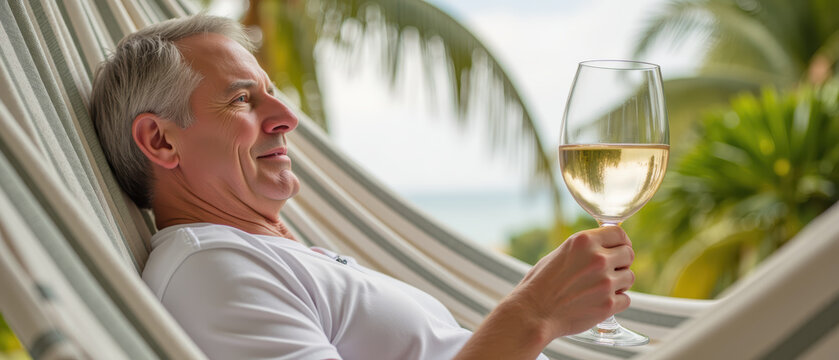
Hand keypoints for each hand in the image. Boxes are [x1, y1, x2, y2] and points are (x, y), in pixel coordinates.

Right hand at [504, 226, 634, 338]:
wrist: (534, 312)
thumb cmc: (541, 284)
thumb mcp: (560, 253)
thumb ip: (584, 249)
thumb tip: (605, 247)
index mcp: (584, 242)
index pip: (619, 233)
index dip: (621, 242)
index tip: (619, 249)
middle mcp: (597, 259)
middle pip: (628, 254)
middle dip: (622, 262)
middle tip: (611, 271)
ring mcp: (605, 282)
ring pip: (629, 277)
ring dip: (620, 283)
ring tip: (601, 288)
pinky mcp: (608, 304)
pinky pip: (626, 299)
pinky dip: (616, 302)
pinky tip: (600, 302)